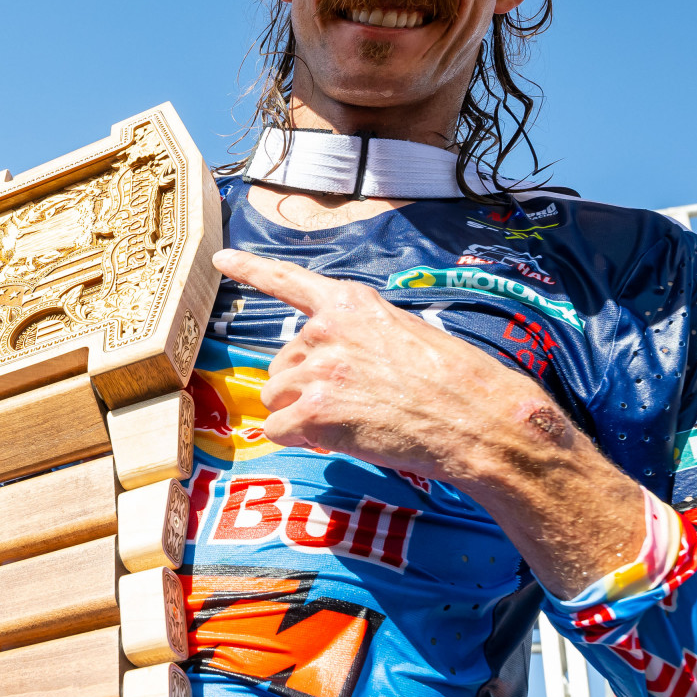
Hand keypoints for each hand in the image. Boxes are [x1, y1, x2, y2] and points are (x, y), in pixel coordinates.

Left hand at [212, 249, 530, 478]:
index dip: (250, 269)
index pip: (288, 280)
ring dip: (297, 413)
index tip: (222, 258)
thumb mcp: (401, 332)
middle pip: (281, 361)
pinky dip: (297, 439)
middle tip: (350, 401)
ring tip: (347, 420)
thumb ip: (355, 336)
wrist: (475, 417)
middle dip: (302, 385)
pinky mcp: (316, 410)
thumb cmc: (449, 379)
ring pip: (275, 396)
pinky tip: (331, 439)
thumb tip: (323, 359)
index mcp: (349, 304)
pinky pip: (279, 428)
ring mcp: (319, 370)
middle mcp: (327, 331)